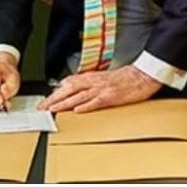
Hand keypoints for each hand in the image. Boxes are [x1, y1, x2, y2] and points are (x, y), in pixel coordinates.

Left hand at [39, 65, 162, 112]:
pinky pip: (96, 102)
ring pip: (79, 96)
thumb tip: (78, 89)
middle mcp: (95, 82)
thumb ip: (91, 83)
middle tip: (43, 107)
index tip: (46, 99)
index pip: (70, 82)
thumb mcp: (106, 77)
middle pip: (70, 89)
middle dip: (54, 98)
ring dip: (64, 103)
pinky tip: (77, 110)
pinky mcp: (112, 97)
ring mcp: (103, 89)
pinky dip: (86, 106)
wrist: (143, 75)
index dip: (56, 91)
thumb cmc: (127, 78)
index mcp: (93, 77)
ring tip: (52, 109)